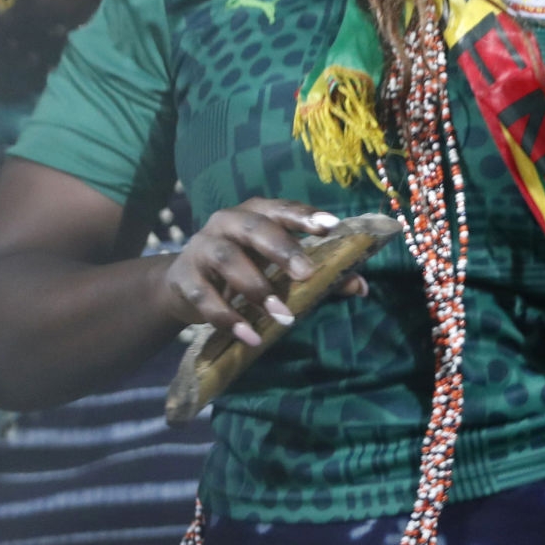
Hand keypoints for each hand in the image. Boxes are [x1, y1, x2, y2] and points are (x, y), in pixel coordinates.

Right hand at [157, 200, 366, 346]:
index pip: (283, 209)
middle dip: (283, 250)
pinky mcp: (184, 277)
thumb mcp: (278, 267)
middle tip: (307, 274)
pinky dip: (228, 318)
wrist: (184, 284)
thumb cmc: (244, 267)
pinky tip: (250, 335)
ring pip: (228, 260)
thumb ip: (318, 274)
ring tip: (283, 317)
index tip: (331, 226)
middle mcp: (228, 222)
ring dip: (257, 289)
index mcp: (257, 212)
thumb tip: (360, 286)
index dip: (306, 215)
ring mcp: (202, 247)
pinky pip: (205, 296)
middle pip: (256, 228)